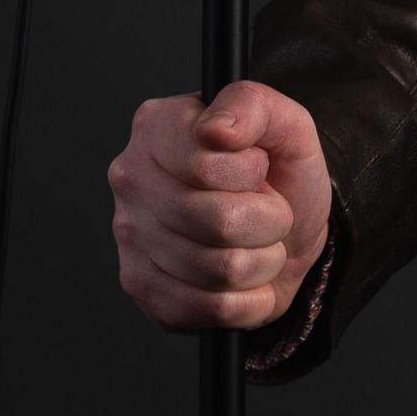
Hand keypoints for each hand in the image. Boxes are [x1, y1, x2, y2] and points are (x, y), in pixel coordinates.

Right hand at [109, 80, 329, 333]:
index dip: (252, 172)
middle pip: (219, 222)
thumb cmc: (279, 175)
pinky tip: (244, 277)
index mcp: (157, 127)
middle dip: (268, 221)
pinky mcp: (141, 288)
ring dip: (263, 260)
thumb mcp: (286, 126)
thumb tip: (217, 130)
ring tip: (256, 241)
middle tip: (266, 210)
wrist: (286, 232)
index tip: (257, 167)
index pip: (209, 163)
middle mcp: (131, 179)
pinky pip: (213, 309)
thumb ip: (253, 106)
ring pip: (221, 270)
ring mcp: (130, 237)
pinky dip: (250, 299)